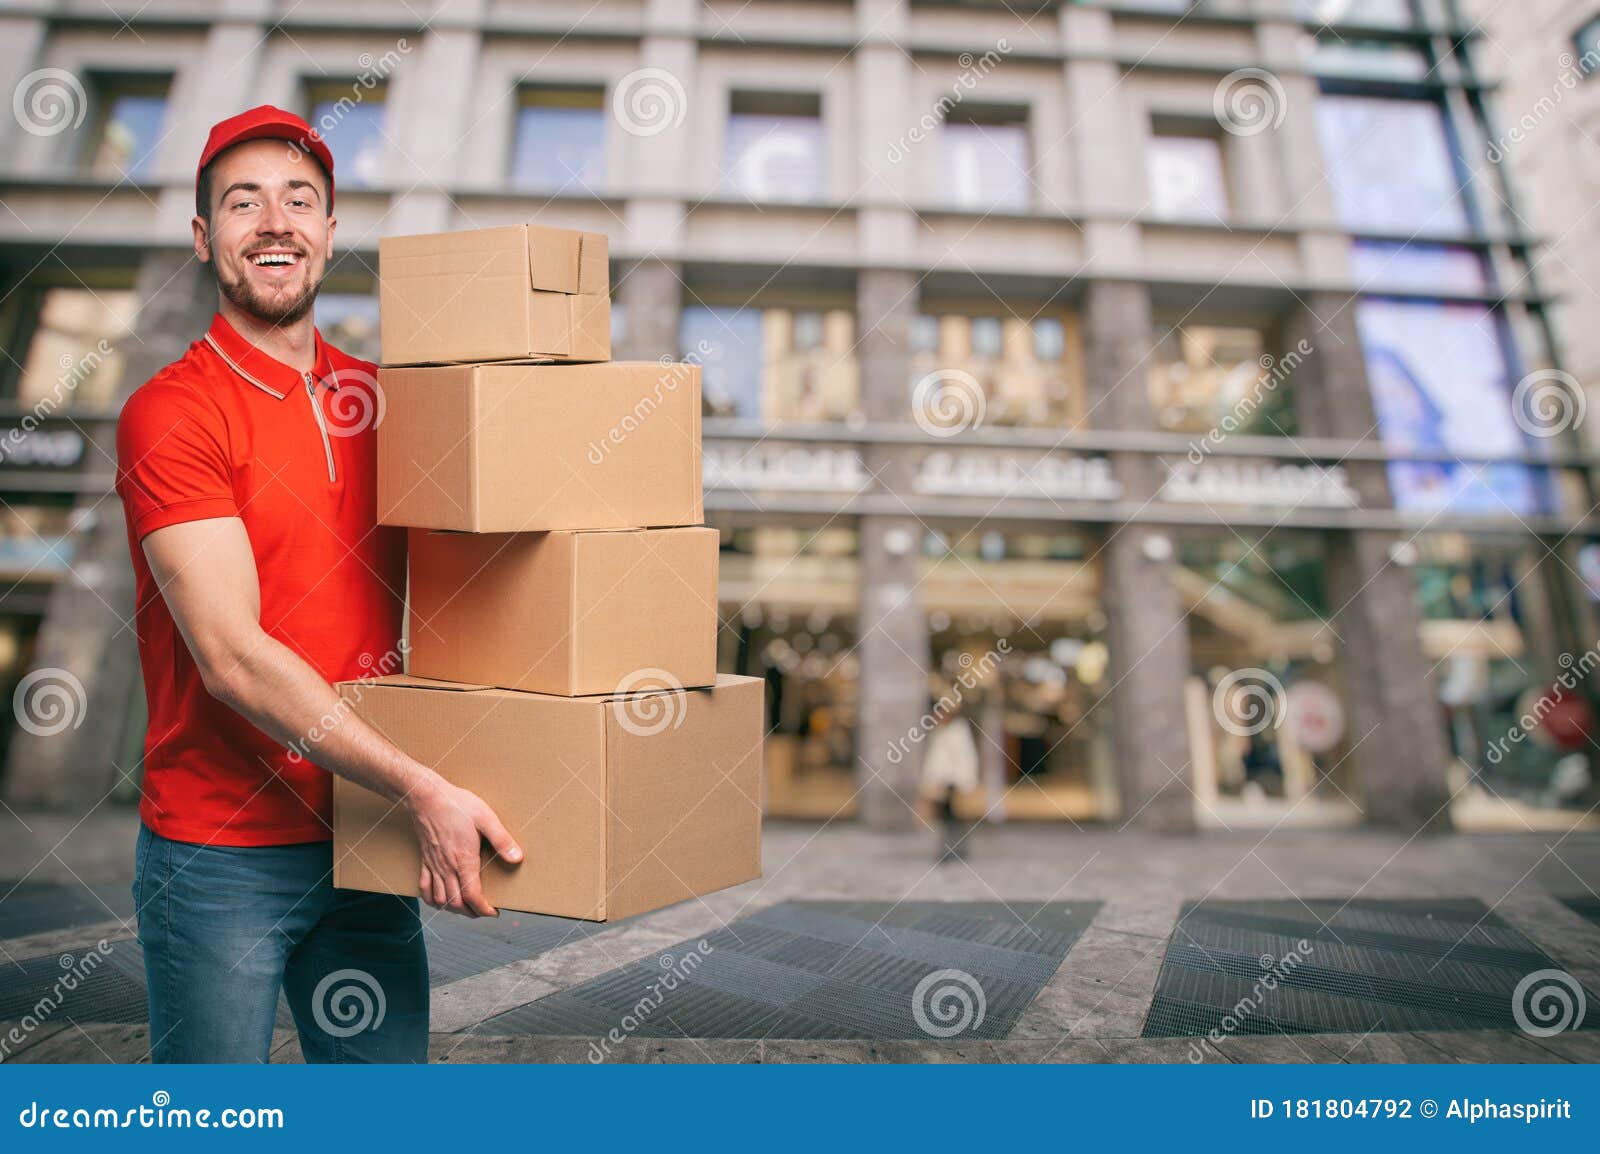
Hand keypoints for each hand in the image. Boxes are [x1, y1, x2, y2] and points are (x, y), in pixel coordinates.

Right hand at [405, 777, 522, 916]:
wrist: (426, 796)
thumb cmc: (457, 805)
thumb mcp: (485, 818)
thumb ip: (501, 840)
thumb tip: (517, 858)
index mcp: (463, 860)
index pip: (472, 896)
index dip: (484, 909)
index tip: (494, 912)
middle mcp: (447, 867)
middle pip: (456, 903)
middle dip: (471, 913)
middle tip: (483, 911)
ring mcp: (434, 865)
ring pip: (440, 899)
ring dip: (453, 909)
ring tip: (466, 908)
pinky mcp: (425, 860)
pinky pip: (424, 887)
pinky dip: (431, 899)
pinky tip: (439, 900)